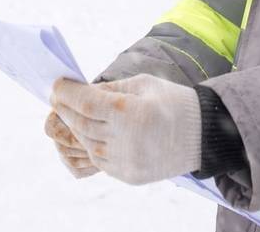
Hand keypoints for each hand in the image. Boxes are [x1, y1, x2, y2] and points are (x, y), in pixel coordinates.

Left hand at [50, 74, 201, 184]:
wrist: (203, 135)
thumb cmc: (173, 102)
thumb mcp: (143, 84)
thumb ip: (111, 89)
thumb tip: (82, 92)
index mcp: (130, 112)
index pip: (86, 102)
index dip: (67, 93)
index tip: (56, 85)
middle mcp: (125, 139)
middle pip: (82, 124)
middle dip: (65, 109)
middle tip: (57, 98)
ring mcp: (126, 161)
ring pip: (87, 144)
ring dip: (75, 128)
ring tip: (70, 114)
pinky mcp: (128, 175)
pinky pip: (100, 160)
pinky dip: (90, 145)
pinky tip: (88, 132)